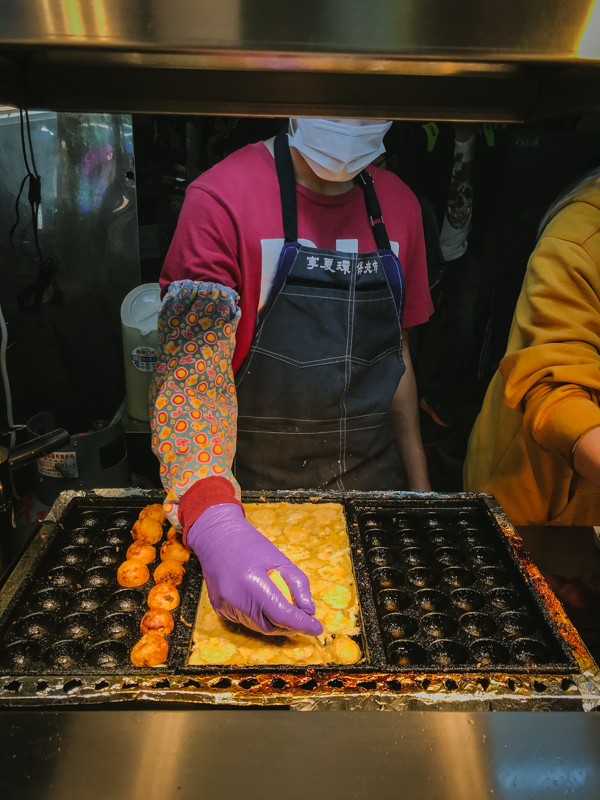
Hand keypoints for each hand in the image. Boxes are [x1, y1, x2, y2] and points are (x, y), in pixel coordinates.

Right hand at [187, 503, 322, 636]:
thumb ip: (298, 585)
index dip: (302, 624)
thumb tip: (309, 610)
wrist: (217, 538)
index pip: (282, 615)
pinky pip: (245, 621)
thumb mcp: (281, 559)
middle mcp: (236, 600)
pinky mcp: (220, 609)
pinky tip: (264, 603)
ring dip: (275, 623)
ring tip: (284, 607)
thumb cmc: (250, 545)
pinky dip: (259, 618)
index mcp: (253, 584)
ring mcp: (225, 607)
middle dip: (289, 626)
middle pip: (270, 626)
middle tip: (302, 617)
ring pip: (258, 627)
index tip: (317, 628)